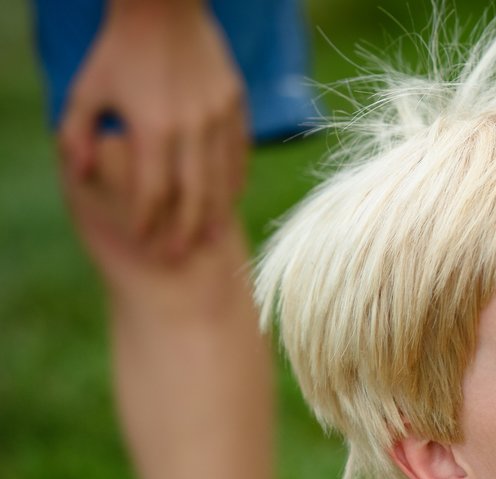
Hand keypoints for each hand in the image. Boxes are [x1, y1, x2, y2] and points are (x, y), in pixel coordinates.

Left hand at [59, 0, 247, 258]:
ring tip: (209, 239)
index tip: (143, 242)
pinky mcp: (235, 105)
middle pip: (193, 195)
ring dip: (215, 214)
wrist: (165, 6)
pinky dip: (234, 181)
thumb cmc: (119, 48)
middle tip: (178, 257)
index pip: (153, 191)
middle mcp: (191, 128)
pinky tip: (229, 200)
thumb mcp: (86, 88)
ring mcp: (219, 117)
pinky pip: (239, 154)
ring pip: (223, 179)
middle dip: (184, 231)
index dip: (147, 221)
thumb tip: (78, 174)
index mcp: (153, 127)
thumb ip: (76, 133)